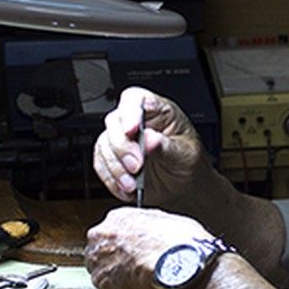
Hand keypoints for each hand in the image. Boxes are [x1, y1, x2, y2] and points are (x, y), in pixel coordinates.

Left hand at [84, 207, 210, 288]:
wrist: (174, 264)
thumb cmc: (177, 242)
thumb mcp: (172, 221)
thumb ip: (154, 225)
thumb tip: (161, 233)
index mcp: (119, 217)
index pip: (115, 230)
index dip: (126, 242)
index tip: (136, 250)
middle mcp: (101, 234)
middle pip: (102, 247)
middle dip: (115, 256)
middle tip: (134, 265)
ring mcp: (97, 258)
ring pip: (101, 267)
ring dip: (114, 273)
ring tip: (135, 279)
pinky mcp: (100, 280)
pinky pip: (105, 286)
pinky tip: (134, 288)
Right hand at [92, 86, 206, 205]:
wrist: (184, 186)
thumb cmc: (188, 162)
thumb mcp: (185, 154)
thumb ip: (167, 147)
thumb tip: (149, 139)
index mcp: (158, 110)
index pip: (136, 99)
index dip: (130, 112)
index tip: (132, 130)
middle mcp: (136, 121)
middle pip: (115, 122)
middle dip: (122, 147)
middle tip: (137, 166)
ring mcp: (123, 140)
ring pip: (104, 144)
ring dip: (115, 167)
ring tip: (132, 184)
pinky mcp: (113, 159)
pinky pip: (100, 164)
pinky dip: (110, 178)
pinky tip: (126, 188)